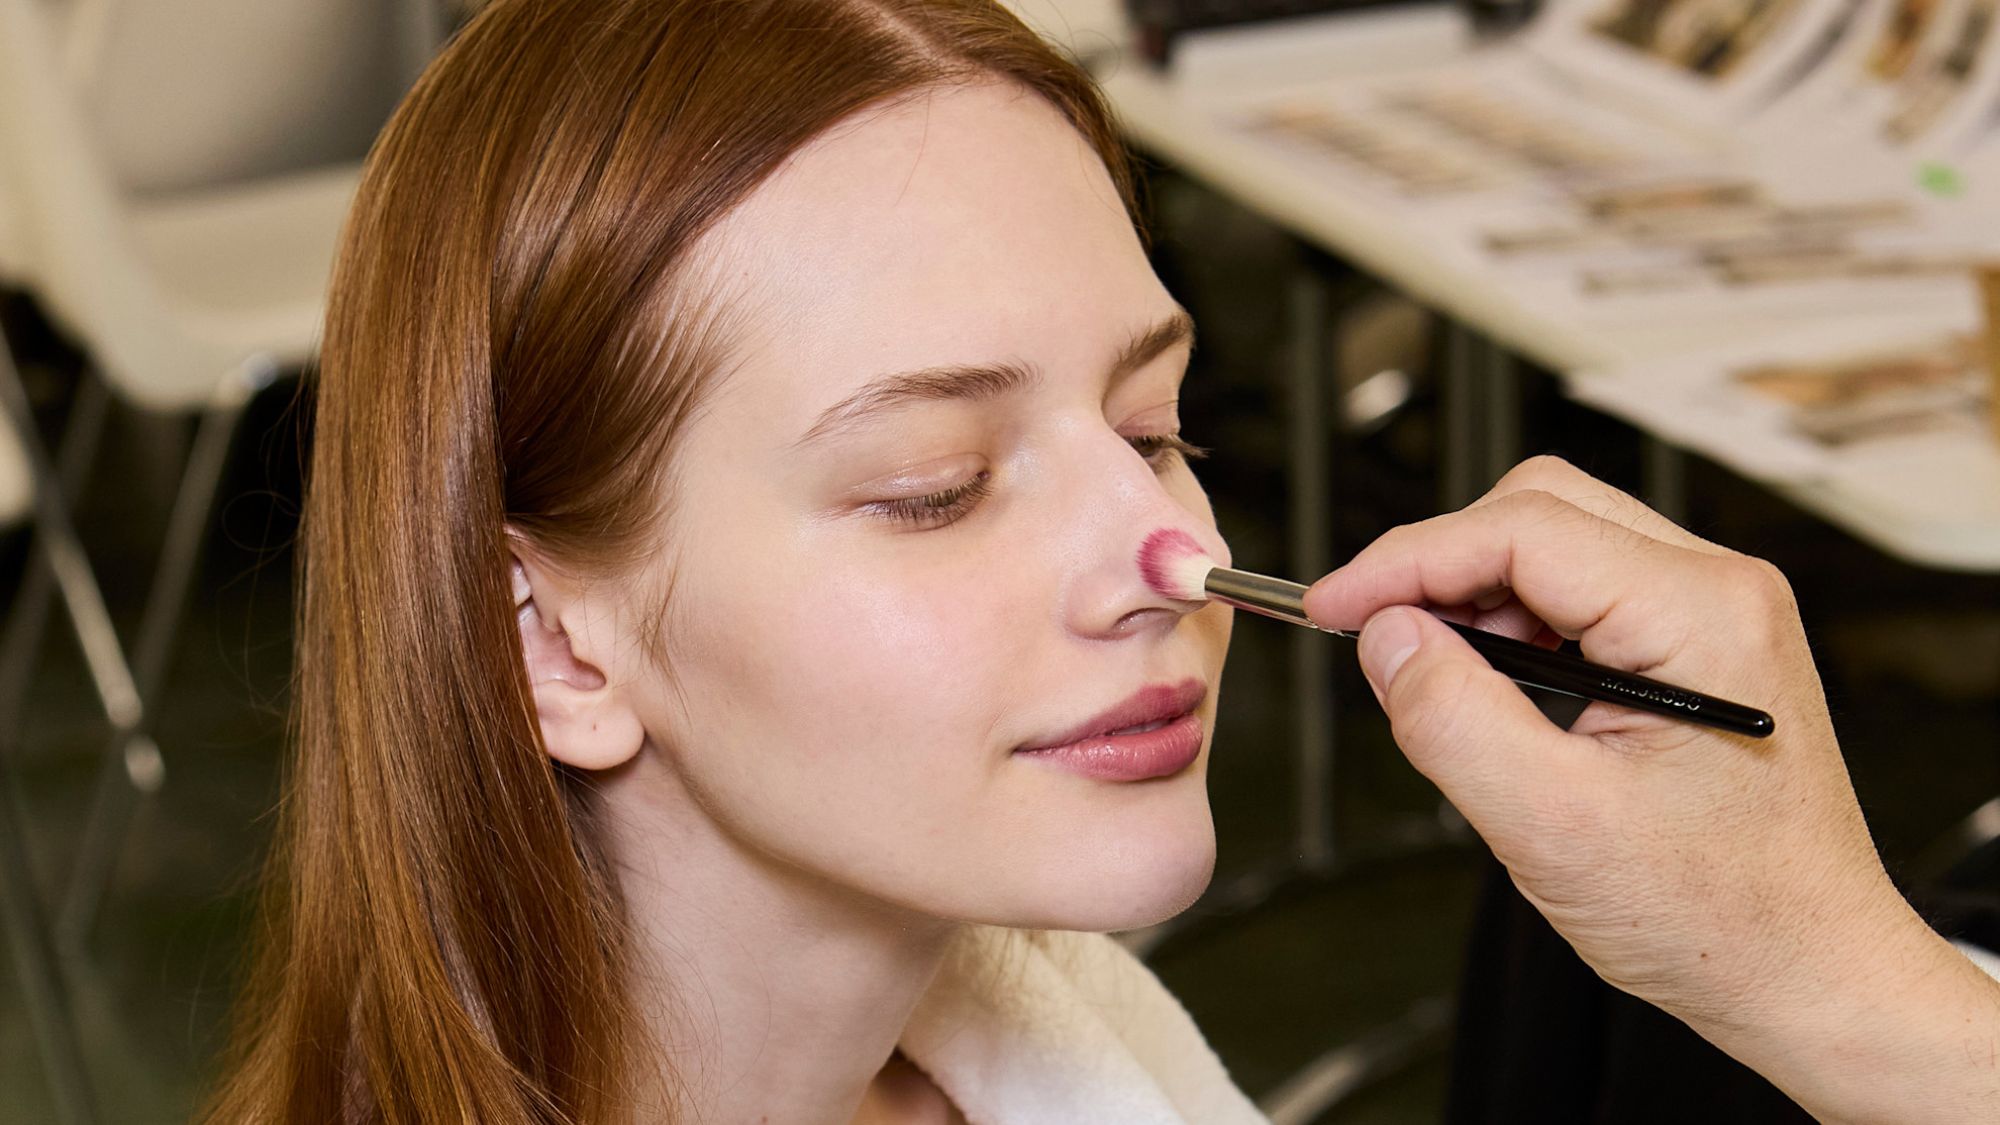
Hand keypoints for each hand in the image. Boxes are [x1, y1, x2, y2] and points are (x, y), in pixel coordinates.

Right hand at [1302, 456, 1999, 1121]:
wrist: (1812, 974)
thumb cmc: (1724, 919)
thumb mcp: (1552, 826)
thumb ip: (1453, 718)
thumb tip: (1387, 638)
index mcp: (1701, 615)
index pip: (1519, 530)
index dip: (1405, 562)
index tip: (1333, 606)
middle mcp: (1719, 592)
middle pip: (1536, 510)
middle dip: (1441, 568)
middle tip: (1378, 640)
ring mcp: (1713, 614)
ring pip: (1554, 546)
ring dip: (1479, 603)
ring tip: (1447, 689)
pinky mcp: (1696, 645)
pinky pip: (1580, 594)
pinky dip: (1516, 631)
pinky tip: (1501, 700)